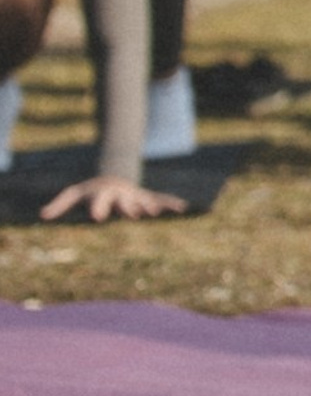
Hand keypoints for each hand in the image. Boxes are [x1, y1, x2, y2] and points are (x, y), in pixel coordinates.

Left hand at [41, 174, 187, 223]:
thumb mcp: (73, 194)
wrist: (111, 177)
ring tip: (155, 212)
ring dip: (149, 206)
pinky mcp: (147, 197)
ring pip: (144, 200)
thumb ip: (60, 205)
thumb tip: (42, 215)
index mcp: (102, 194)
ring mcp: (135, 195)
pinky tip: (182, 208)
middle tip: (133, 214)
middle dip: (129, 207)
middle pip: (125, 201)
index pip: (99, 202)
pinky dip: (172, 203)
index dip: (98, 208)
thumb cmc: (89, 191)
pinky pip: (161, 198)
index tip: (97, 218)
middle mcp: (121, 194)